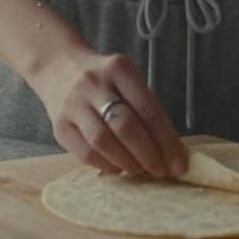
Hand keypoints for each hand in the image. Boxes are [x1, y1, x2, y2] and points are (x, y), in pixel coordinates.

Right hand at [32, 48, 188, 179]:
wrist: (58, 67)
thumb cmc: (104, 79)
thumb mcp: (126, 80)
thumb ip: (145, 109)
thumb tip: (170, 151)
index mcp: (119, 69)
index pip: (149, 109)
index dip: (167, 141)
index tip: (180, 163)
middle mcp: (94, 84)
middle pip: (126, 127)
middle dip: (149, 155)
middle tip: (162, 171)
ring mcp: (73, 105)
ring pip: (104, 142)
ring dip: (128, 163)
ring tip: (141, 171)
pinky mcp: (59, 125)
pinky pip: (85, 154)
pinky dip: (107, 166)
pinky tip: (119, 167)